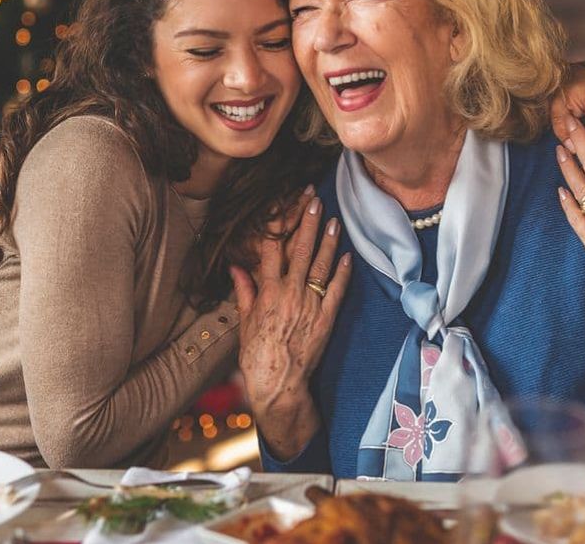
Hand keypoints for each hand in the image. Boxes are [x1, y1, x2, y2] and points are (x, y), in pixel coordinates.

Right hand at [230, 186, 352, 458]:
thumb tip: (236, 267)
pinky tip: (347, 255)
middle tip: (314, 200)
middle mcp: (290, 295)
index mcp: (268, 293)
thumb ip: (245, 291)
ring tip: (334, 220)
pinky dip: (343, 273)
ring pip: (321, 266)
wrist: (278, 384)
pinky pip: (337, 291)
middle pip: (300, 251)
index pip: (272, 249)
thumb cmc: (257, 355)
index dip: (278, 224)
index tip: (282, 204)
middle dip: (308, 223)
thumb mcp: (246, 321)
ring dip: (328, 241)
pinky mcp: (326, 319)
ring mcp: (311, 306)